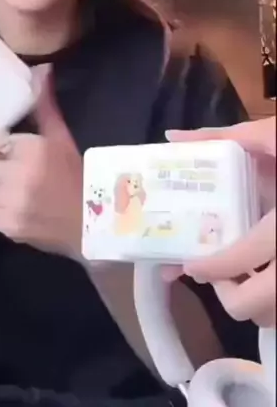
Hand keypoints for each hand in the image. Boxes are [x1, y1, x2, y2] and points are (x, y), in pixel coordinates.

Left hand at [0, 66, 83, 259]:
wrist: (94, 221)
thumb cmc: (75, 173)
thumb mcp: (60, 137)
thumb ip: (44, 106)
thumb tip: (43, 69)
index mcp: (28, 149)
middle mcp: (15, 176)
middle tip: (5, 165)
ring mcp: (10, 203)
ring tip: (12, 188)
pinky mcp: (7, 226)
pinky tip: (17, 207)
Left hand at [161, 117, 275, 326]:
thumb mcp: (275, 134)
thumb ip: (226, 137)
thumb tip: (174, 137)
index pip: (240, 258)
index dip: (209, 268)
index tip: (190, 266)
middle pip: (256, 307)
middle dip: (227, 296)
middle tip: (219, 272)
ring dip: (256, 303)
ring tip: (245, 273)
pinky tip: (272, 271)